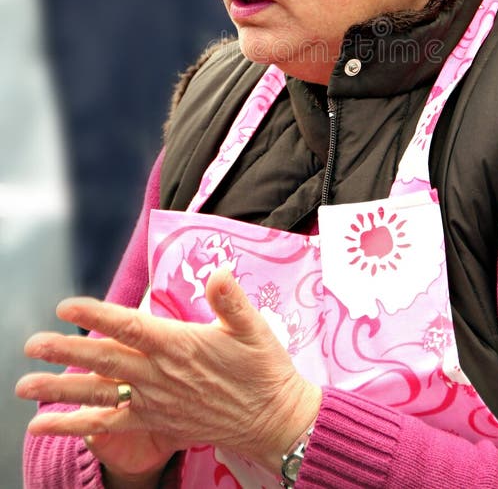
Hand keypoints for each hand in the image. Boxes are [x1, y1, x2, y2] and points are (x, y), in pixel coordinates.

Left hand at [16, 266, 321, 477]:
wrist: (272, 419)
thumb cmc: (264, 368)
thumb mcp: (255, 328)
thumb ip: (232, 300)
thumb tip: (220, 272)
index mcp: (180, 346)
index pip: (130, 327)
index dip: (97, 316)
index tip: (67, 306)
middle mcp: (160, 375)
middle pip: (105, 360)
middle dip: (65, 352)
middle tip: (31, 345)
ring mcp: (154, 401)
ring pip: (99, 393)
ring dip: (59, 391)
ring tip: (24, 388)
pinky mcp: (155, 422)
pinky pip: (109, 424)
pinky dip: (75, 426)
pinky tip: (46, 425)